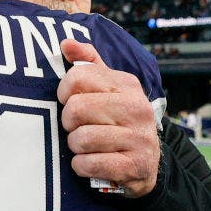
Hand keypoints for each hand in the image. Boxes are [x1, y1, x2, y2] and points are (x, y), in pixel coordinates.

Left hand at [56, 39, 159, 197]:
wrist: (146, 164)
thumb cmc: (118, 123)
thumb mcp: (108, 90)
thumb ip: (88, 64)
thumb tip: (66, 43)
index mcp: (127, 85)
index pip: (78, 76)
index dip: (64, 92)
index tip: (70, 102)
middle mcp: (137, 108)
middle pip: (75, 109)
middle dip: (68, 123)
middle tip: (77, 128)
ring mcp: (139, 138)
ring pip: (80, 138)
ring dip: (75, 147)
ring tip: (85, 147)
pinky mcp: (135, 165)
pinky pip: (89, 164)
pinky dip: (81, 166)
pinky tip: (89, 163)